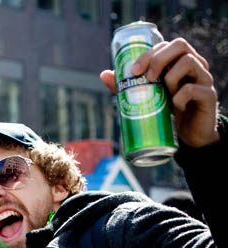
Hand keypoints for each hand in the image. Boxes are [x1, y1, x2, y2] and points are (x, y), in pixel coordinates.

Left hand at [100, 38, 218, 147]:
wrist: (189, 137)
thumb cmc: (168, 113)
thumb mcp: (147, 98)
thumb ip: (129, 86)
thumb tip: (104, 74)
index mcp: (179, 62)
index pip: (166, 45)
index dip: (148, 54)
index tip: (133, 71)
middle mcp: (195, 65)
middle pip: (180, 45)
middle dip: (158, 59)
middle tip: (146, 78)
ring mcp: (204, 78)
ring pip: (189, 62)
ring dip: (170, 77)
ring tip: (164, 95)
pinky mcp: (209, 96)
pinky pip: (193, 89)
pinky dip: (179, 98)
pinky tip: (175, 107)